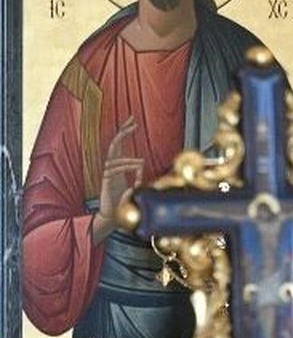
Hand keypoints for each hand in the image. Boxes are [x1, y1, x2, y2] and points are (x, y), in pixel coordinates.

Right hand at [92, 117, 140, 243]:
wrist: (113, 216)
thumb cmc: (123, 202)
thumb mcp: (135, 187)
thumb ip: (138, 177)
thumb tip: (142, 168)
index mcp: (117, 166)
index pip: (119, 145)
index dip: (125, 133)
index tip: (134, 122)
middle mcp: (110, 167)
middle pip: (114, 145)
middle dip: (123, 132)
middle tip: (132, 121)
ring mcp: (107, 174)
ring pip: (114, 158)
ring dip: (128, 159)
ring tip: (141, 162)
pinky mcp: (105, 182)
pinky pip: (113, 170)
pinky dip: (126, 167)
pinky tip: (137, 167)